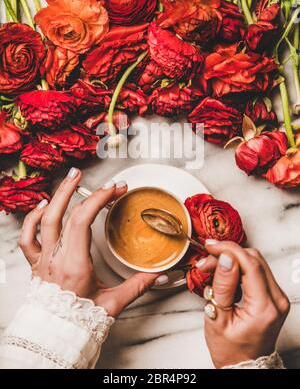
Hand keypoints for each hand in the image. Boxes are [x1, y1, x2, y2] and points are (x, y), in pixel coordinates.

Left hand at [19, 167, 166, 316]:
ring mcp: (43, 260)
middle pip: (63, 215)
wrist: (55, 336)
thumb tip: (161, 274)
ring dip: (56, 197)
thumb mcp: (113, 303)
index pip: (82, 221)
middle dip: (77, 191)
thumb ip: (138, 285)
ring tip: (69, 180)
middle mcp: (56, 258)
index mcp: (75, 265)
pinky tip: (43, 206)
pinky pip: (28, 237)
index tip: (115, 189)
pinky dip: (33, 218)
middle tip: (87, 175)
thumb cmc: (81, 322)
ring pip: (43, 221)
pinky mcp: (36, 263)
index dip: (98, 200)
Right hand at [197, 240, 289, 367]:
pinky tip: (224, 274)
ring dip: (232, 259)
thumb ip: (223, 285)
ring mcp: (278, 297)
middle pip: (254, 259)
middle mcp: (277, 300)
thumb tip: (225, 258)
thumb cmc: (230, 349)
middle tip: (206, 261)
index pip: (250, 264)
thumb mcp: (218, 318)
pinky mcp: (274, 295)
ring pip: (256, 262)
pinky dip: (239, 267)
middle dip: (228, 254)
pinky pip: (257, 271)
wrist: (244, 365)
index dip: (229, 250)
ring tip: (211, 268)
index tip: (210, 246)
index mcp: (264, 308)